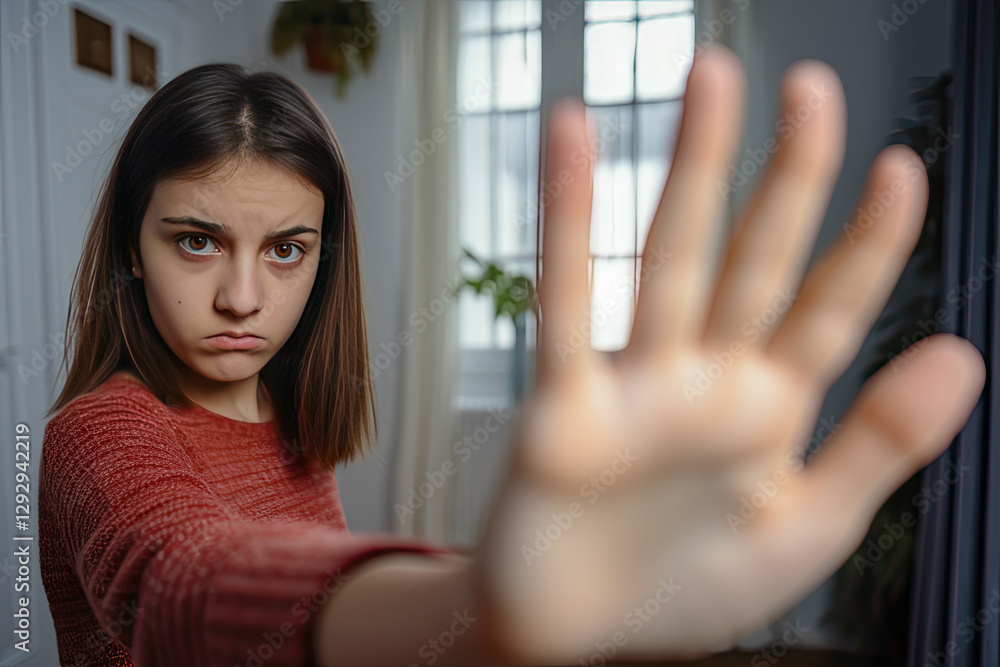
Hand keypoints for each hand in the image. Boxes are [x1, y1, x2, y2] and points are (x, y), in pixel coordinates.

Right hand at [470, 43, 985, 664]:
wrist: (575, 641)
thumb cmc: (682, 590)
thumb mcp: (804, 529)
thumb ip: (880, 445)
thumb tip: (965, 353)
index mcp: (768, 409)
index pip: (833, 308)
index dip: (871, 242)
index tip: (901, 168)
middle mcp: (705, 379)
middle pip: (756, 259)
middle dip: (787, 175)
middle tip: (811, 88)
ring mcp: (636, 383)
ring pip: (670, 260)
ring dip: (692, 169)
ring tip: (712, 80)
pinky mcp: (564, 401)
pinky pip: (567, 304)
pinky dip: (568, 223)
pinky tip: (569, 143)